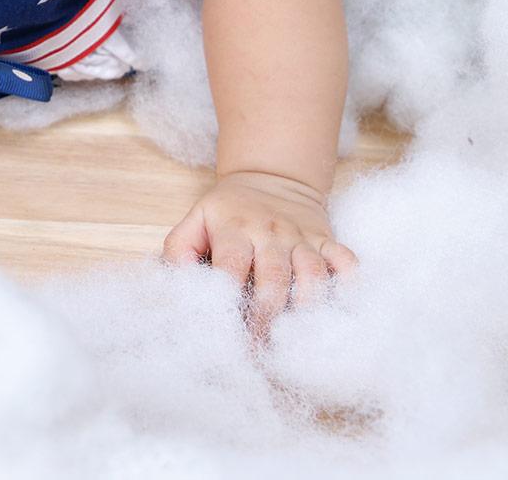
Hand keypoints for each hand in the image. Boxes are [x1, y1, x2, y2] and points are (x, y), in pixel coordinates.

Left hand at [162, 170, 357, 338]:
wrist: (270, 175)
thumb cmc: (227, 211)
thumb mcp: (195, 220)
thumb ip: (179, 251)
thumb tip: (176, 289)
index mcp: (233, 228)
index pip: (230, 268)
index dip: (227, 304)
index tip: (224, 338)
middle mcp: (270, 231)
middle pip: (274, 278)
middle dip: (266, 319)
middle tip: (259, 351)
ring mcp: (302, 236)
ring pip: (313, 275)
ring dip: (307, 311)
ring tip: (297, 341)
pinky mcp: (327, 240)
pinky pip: (346, 262)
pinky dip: (349, 287)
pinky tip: (341, 312)